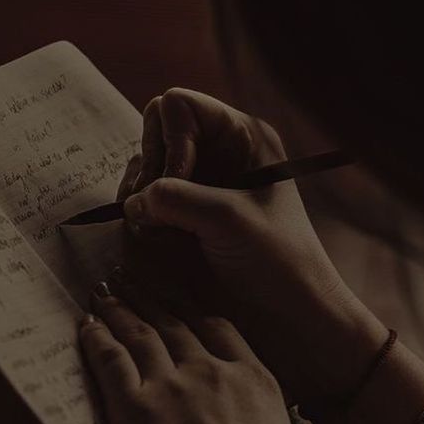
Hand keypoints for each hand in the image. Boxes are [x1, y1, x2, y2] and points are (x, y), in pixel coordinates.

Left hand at [80, 279, 304, 423]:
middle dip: (149, 297)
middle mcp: (211, 371)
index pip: (217, 327)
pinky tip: (88, 325)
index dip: (191, 306)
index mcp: (253, 378)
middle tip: (129, 277)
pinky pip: (110, 359)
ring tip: (105, 291)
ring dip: (120, 308)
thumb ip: (255, 422)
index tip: (176, 296)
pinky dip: (97, 338)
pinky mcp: (135, 405)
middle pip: (174, 322)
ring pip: (140, 333)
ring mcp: (172, 385)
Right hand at [117, 89, 386, 407]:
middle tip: (158, 210)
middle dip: (148, 168)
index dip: (170, 141)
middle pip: (153, 132)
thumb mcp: (229, 220)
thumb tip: (133, 201)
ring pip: (142, 167)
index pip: (179, 106)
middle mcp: (217, 153)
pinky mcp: (182, 216)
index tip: (179, 183)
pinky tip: (157, 241)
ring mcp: (197, 185)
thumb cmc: (279, 263)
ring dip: (139, 196)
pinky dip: (139, 216)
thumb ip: (176, 197)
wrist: (291, 318)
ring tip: (157, 231)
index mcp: (242, 137)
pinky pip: (142, 200)